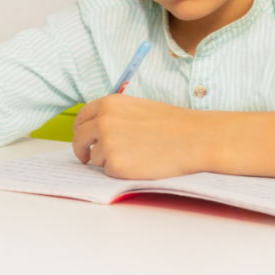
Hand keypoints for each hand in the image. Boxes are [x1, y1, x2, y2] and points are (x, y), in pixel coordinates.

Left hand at [72, 94, 213, 179]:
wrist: (195, 138)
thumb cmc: (172, 124)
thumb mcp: (137, 107)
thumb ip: (114, 115)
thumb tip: (96, 129)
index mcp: (109, 104)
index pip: (82, 117)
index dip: (80, 129)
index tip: (81, 137)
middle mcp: (103, 121)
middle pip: (80, 138)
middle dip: (82, 148)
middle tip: (86, 156)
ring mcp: (107, 143)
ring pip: (95, 157)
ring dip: (109, 159)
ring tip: (137, 154)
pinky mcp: (115, 164)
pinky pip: (108, 171)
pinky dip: (120, 171)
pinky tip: (140, 163)